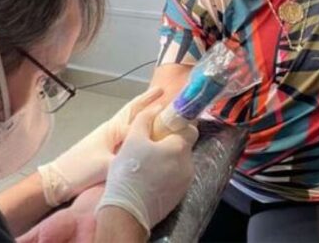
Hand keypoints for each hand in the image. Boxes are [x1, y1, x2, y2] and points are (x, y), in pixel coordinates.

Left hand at [38, 88, 163, 206]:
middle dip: (147, 101)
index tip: (169, 102)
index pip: (137, 116)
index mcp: (112, 129)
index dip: (152, 107)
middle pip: (133, 112)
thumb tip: (147, 150)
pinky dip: (139, 132)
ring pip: (131, 123)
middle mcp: (112, 130)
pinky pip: (128, 137)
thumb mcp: (106, 163)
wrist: (59, 181)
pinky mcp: (108, 150)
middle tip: (162, 90)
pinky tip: (147, 136)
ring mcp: (109, 139)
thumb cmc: (81, 169)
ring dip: (143, 115)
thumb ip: (127, 156)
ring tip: (159, 111)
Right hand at [96, 104, 197, 233]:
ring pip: (180, 163)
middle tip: (151, 143)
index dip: (180, 123)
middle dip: (171, 142)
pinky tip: (150, 176)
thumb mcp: (132, 140)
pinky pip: (176, 178)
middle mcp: (188, 165)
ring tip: (148, 161)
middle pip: (184, 146)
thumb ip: (145, 119)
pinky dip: (167, 174)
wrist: (127, 212)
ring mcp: (185, 182)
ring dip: (168, 159)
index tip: (167, 123)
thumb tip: (157, 107)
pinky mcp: (179, 196)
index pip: (191, 128)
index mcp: (179, 148)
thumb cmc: (129, 173)